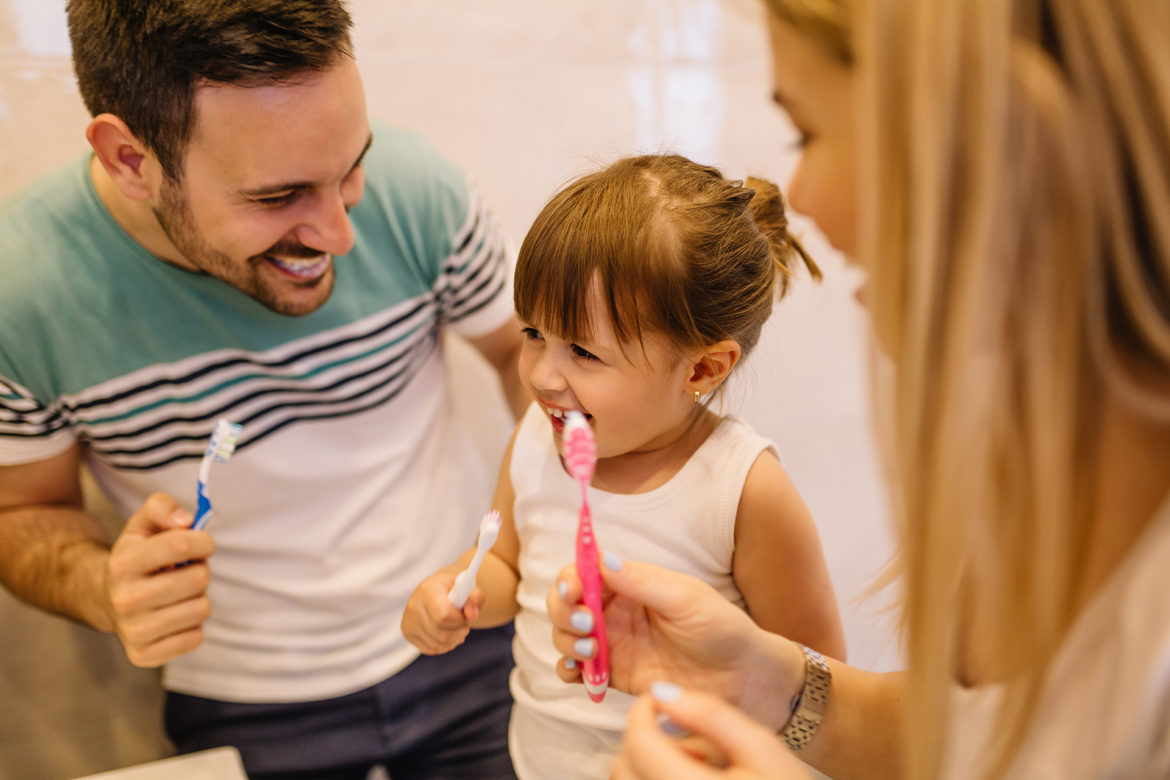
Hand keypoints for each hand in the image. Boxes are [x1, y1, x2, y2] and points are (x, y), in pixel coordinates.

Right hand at [104, 492, 214, 666]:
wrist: (106, 599)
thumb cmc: (138, 557)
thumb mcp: (143, 524)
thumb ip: (163, 506)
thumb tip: (186, 520)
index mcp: (122, 563)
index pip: (180, 545)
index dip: (202, 541)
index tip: (202, 544)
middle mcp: (124, 599)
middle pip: (197, 579)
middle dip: (200, 571)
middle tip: (184, 572)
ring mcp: (133, 631)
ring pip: (201, 609)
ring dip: (198, 598)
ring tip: (177, 594)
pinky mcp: (144, 655)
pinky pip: (195, 638)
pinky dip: (192, 626)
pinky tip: (173, 616)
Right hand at [401, 567, 483, 654]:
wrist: (439, 588)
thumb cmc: (456, 588)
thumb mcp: (470, 587)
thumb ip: (475, 599)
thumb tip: (472, 615)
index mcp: (429, 589)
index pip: (442, 615)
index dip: (459, 620)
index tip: (465, 614)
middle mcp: (414, 604)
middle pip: (441, 633)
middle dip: (459, 631)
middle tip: (464, 622)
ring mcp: (409, 620)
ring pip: (437, 644)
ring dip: (454, 639)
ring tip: (458, 627)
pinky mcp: (408, 633)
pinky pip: (431, 649)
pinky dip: (444, 645)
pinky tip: (448, 633)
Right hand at [547, 558, 801, 723]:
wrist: (744, 679)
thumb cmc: (721, 628)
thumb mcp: (686, 598)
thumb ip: (642, 581)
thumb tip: (601, 557)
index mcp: (631, 584)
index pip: (584, 572)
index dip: (570, 579)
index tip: (574, 591)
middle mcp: (616, 611)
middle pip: (566, 604)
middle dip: (563, 612)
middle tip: (585, 624)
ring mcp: (613, 643)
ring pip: (565, 636)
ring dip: (566, 640)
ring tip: (591, 648)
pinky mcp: (614, 675)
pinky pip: (578, 671)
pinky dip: (569, 670)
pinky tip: (581, 672)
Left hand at [611, 685, 810, 778]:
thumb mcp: (763, 750)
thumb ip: (713, 716)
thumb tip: (662, 691)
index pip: (638, 744)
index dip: (640, 712)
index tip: (656, 701)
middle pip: (623, 769)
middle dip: (647, 744)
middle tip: (694, 746)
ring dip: (648, 769)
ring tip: (698, 771)